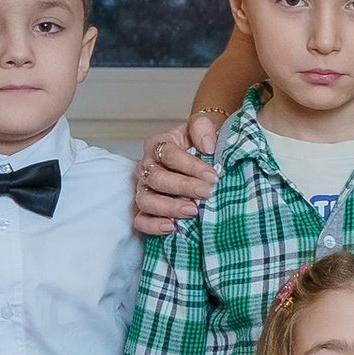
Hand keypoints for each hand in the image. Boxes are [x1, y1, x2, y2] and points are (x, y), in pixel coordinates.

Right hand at [132, 117, 218, 236]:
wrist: (198, 158)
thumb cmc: (198, 144)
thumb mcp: (202, 128)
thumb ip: (202, 127)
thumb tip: (207, 146)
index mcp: (158, 145)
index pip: (169, 154)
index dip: (191, 166)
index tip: (213, 176)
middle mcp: (146, 167)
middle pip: (156, 178)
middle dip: (182, 187)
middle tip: (206, 193)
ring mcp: (143, 189)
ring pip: (146, 200)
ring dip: (169, 207)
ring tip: (192, 211)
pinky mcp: (145, 209)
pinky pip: (140, 220)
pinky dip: (152, 225)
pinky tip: (171, 227)